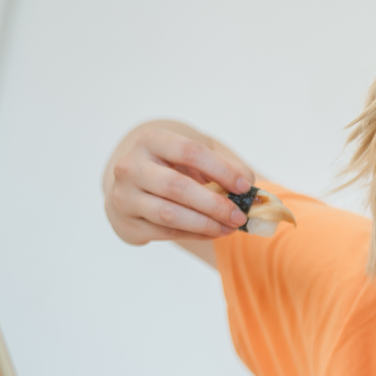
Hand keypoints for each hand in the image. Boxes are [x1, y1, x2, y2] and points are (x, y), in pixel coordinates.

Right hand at [102, 119, 255, 244]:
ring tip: (229, 228)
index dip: (221, 170)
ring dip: (205, 224)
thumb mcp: (198, 160)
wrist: (136, 188)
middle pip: (176, 186)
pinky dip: (195, 235)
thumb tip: (251, 193)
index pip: (189, 152)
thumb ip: (228, 169)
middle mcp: (130, 166)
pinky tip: (213, 232)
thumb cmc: (175, 169)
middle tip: (240, 217)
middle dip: (214, 204)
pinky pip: (165, 232)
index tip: (244, 187)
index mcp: (151, 141)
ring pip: (169, 214)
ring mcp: (124, 196)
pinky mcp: (126, 223)